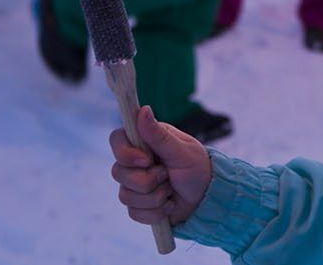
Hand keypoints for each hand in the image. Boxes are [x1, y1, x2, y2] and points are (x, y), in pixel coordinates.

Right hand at [110, 105, 212, 227]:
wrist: (206, 198)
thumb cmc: (197, 168)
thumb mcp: (181, 151)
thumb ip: (159, 135)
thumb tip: (143, 109)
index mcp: (145, 142)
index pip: (117, 140)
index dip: (125, 153)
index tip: (146, 160)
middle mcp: (135, 161)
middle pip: (118, 172)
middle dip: (148, 180)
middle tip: (168, 175)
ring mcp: (134, 184)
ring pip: (125, 195)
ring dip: (155, 197)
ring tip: (171, 190)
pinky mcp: (138, 205)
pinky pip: (134, 213)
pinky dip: (155, 212)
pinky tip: (168, 204)